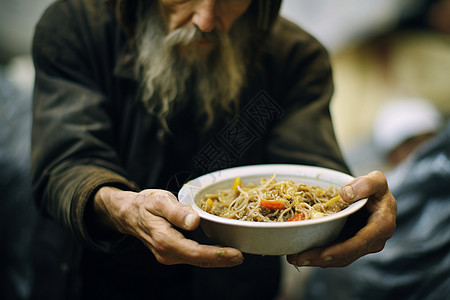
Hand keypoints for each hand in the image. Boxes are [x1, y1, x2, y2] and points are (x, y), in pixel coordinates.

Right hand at [93, 187, 243, 266]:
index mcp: (165, 240)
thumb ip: (177, 212)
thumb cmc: (145, 204)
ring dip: (217, 259)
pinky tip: (221, 251)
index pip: (196, 252)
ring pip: (197, 260)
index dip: (218, 255)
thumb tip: (194, 222)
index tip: (236, 254)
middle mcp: (167, 253)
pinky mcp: (172, 253)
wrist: (129, 213)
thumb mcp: (160, 201)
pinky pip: (193, 256)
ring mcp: (169, 255)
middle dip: (222, 260)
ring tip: (236, 254)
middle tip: (242, 256)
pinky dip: (208, 255)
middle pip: (199, 260)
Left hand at [286, 171, 396, 266]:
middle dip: (320, 258)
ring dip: (315, 260)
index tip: (322, 254)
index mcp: (381, 226)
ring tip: (293, 258)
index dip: (340, 250)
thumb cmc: (375, 188)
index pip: (360, 242)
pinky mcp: (349, 246)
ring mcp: (361, 246)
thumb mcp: (376, 180)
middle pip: (345, 255)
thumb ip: (367, 184)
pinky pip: (335, 254)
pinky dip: (318, 256)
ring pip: (338, 258)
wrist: (375, 197)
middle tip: (296, 258)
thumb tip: (346, 194)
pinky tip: (300, 254)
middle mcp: (373, 241)